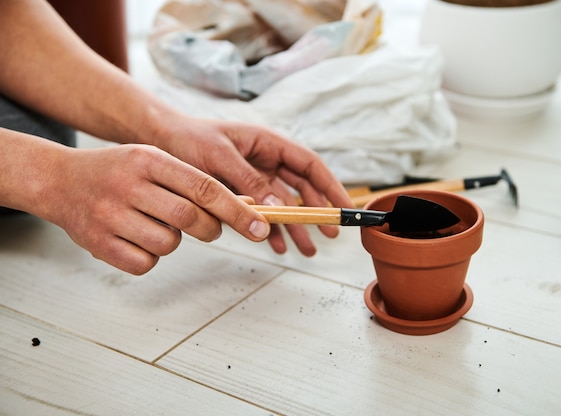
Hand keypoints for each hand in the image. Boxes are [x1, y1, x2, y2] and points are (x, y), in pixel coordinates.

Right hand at [38, 143, 270, 274]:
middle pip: (190, 218)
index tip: (262, 227)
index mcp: (148, 159)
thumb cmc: (119, 172)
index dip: (237, 210)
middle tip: (209, 228)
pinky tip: (135, 238)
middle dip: (210, 228)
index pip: (204, 186)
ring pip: (169, 244)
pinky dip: (150, 257)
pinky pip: (145, 263)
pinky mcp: (98, 244)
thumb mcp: (153, 160)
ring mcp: (110, 215)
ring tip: (154, 224)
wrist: (59, 181)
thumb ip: (192, 181)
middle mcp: (128, 185)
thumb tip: (243, 209)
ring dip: (173, 241)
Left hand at [152, 117, 352, 255]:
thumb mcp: (219, 158)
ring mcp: (255, 176)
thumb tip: (277, 208)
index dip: (330, 186)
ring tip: (307, 251)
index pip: (309, 165)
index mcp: (267, 143)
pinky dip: (272, 229)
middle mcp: (266, 160)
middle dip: (316, 211)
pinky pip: (263, 212)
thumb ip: (248, 182)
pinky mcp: (241, 191)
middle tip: (328, 234)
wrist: (159, 140)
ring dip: (296, 226)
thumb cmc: (188, 139)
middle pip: (302, 188)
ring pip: (284, 204)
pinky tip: (278, 246)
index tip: (343, 207)